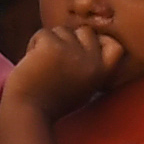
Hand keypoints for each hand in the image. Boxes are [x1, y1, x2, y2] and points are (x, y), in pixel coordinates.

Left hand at [3, 18, 126, 114]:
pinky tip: (31, 63)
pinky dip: (33, 45)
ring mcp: (72, 51)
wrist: (28, 112)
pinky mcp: (52, 46)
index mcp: (101, 73)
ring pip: (61, 30)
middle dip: (70, 39)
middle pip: (85, 31)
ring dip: (49, 42)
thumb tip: (89, 39)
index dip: (100, 42)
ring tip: (41, 64)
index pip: (115, 46)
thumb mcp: (83, 88)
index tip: (83, 50)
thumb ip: (90, 67)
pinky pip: (42, 33)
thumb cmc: (51, 103)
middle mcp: (92, 61)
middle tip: (56, 60)